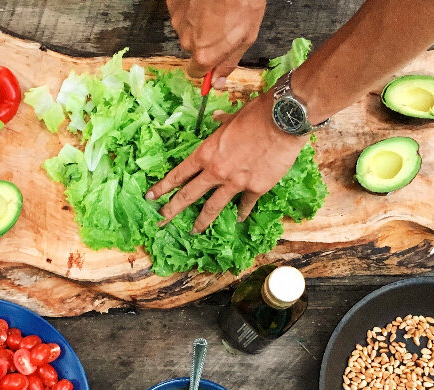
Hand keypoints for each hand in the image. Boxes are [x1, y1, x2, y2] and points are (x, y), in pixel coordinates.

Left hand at [145, 93, 304, 231]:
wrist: (283, 120)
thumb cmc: (256, 113)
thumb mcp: (232, 117)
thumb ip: (221, 124)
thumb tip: (216, 119)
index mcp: (206, 153)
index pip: (178, 174)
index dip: (163, 187)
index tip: (151, 197)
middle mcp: (216, 171)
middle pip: (189, 195)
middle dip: (172, 210)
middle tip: (161, 221)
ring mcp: (235, 183)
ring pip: (212, 207)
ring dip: (201, 221)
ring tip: (194, 231)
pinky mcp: (256, 188)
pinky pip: (245, 204)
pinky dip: (242, 212)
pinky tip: (238, 218)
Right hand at [166, 0, 264, 85]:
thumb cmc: (242, 2)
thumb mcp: (246, 37)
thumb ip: (229, 62)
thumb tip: (217, 83)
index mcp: (204, 54)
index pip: (196, 72)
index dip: (206, 66)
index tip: (214, 57)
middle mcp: (186, 40)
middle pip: (193, 47)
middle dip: (205, 39)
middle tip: (221, 23)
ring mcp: (177, 20)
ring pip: (187, 27)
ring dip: (198, 21)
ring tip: (215, 7)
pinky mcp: (173, 4)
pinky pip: (181, 11)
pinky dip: (191, 7)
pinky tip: (204, 0)